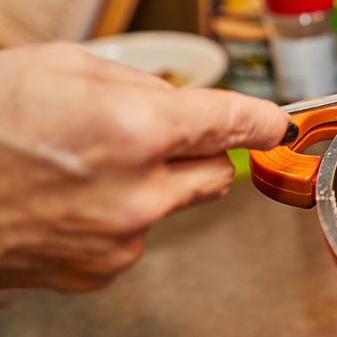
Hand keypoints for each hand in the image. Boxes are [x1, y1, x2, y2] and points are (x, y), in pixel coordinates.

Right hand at [0, 43, 288, 291]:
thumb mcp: (60, 65)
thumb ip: (140, 84)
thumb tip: (184, 101)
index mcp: (137, 129)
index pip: (235, 124)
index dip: (262, 119)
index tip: (276, 121)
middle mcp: (138, 192)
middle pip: (216, 173)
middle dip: (199, 151)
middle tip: (155, 133)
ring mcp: (119, 239)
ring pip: (172, 204)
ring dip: (151, 184)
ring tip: (80, 164)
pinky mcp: (97, 270)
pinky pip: (134, 235)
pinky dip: (117, 216)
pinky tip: (66, 197)